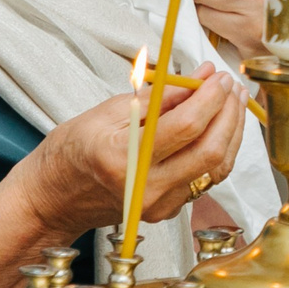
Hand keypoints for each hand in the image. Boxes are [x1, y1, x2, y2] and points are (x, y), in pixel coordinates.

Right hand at [12, 69, 248, 241]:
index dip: (211, 98)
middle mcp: (145, 188)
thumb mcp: (109, 111)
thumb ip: (161, 96)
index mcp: (124, 158)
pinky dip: (220, 150)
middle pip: (210, 151)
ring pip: (216, 168)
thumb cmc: (74, 149)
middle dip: (229, 114)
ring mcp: (159, 204)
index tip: (218, 76)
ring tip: (232, 101)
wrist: (56, 197)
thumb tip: (201, 77)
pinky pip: (206, 179)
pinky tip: (220, 126)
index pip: (186, 127)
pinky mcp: (168, 211)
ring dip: (231, 131)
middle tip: (231, 86)